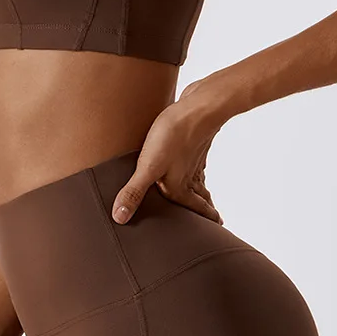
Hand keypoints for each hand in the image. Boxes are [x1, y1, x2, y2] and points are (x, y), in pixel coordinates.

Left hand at [112, 80, 225, 225]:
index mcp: (180, 188)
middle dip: (206, 211)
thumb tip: (120, 218)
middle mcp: (189, 177)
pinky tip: (196, 165)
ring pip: (199, 181)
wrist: (199, 105)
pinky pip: (197, 162)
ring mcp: (193, 159)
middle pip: (201, 199)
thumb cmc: (174, 136)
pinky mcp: (192, 142)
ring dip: (203, 192)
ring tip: (207, 199)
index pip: (198, 211)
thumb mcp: (148, 167)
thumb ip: (134, 193)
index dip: (207, 221)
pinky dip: (199, 169)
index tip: (216, 230)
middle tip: (215, 220)